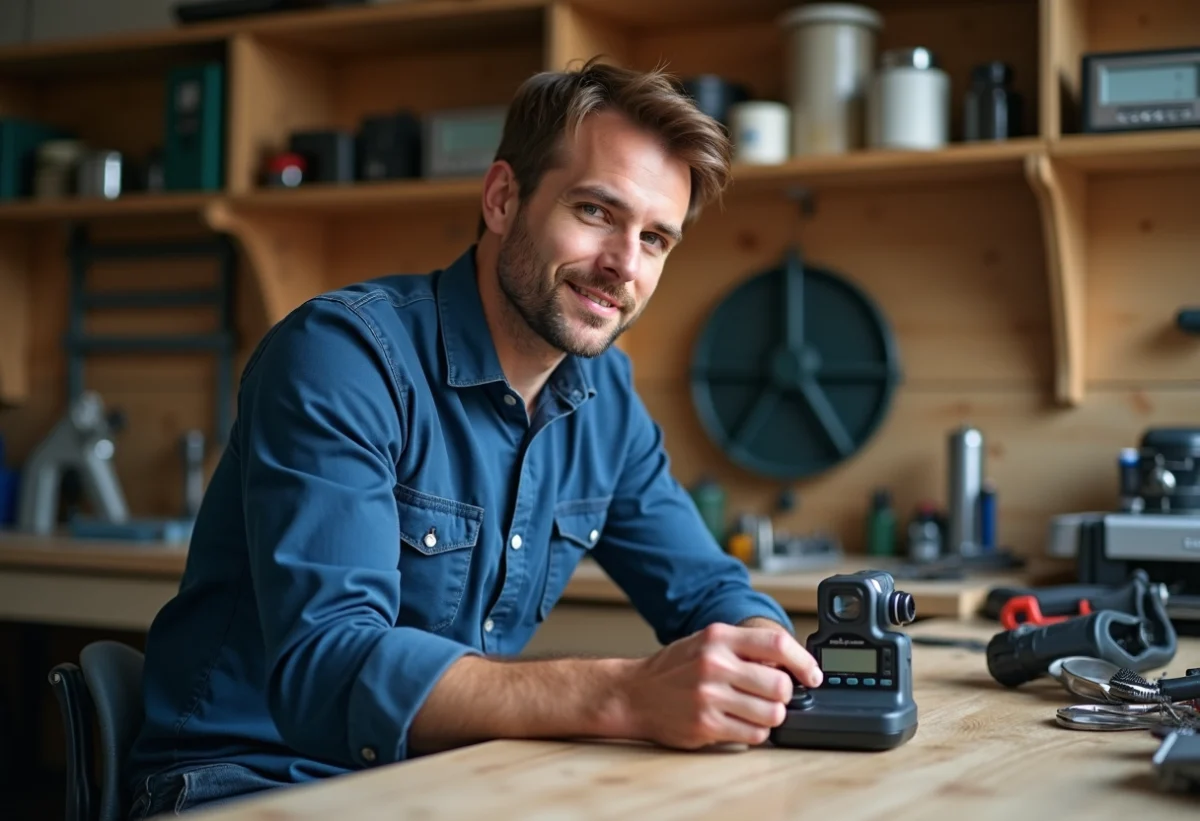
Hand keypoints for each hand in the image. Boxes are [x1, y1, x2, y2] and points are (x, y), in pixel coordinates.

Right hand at [621, 622, 821, 749]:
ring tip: (757, 710)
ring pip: (772, 713)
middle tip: (775, 695)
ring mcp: (710, 696)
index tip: (812, 675)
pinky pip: (754, 734)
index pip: (776, 644)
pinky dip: (757, 732)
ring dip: (772, 715)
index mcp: (718, 637)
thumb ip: (744, 648)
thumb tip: (789, 663)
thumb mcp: (707, 642)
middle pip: (780, 684)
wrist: (634, 693)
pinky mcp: (706, 725)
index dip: (803, 662)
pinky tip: (742, 723)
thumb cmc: (674, 668)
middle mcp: (714, 664)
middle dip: (784, 694)